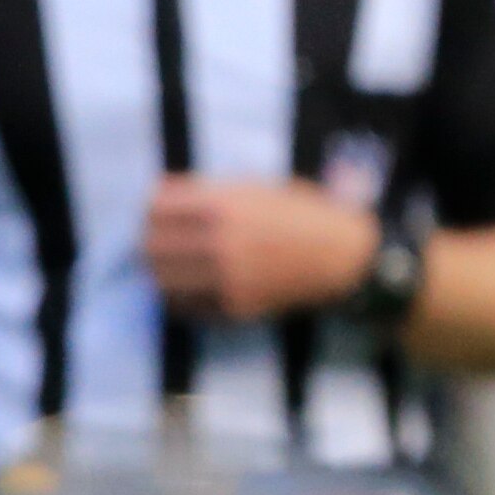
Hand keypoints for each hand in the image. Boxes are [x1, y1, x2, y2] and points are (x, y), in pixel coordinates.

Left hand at [144, 177, 384, 322]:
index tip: (156, 214)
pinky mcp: (235, 307)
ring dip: (159, 273)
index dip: (150, 209)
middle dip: (150, 242)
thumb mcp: (254, 188)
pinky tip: (187, 290)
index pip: (153, 207)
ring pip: (162, 280)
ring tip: (169, 269)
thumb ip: (207, 193)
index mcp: (222, 204)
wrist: (344, 256)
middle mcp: (220, 241)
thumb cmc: (300, 214)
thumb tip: (157, 200)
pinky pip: (185, 307)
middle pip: (150, 245)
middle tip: (156, 243)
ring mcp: (226, 278)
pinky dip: (178, 299)